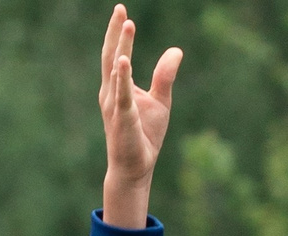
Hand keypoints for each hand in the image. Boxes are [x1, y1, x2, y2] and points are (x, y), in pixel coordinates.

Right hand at [98, 4, 179, 230]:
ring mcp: (114, 105)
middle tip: (120, 9)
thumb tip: (176, 50)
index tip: (123, 12)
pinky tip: (124, 60)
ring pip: (116, 71)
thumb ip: (165, 75)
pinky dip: (123, 77)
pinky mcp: (122, 118)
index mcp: (117, 87)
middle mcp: (110, 92)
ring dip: (121, 47)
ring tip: (127, 25)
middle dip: (116, 32)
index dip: (120, 33)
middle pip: (111, 56)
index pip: (117, 54)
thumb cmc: (145, 135)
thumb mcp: (160, 101)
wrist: (135, 167)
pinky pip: (122, 94)